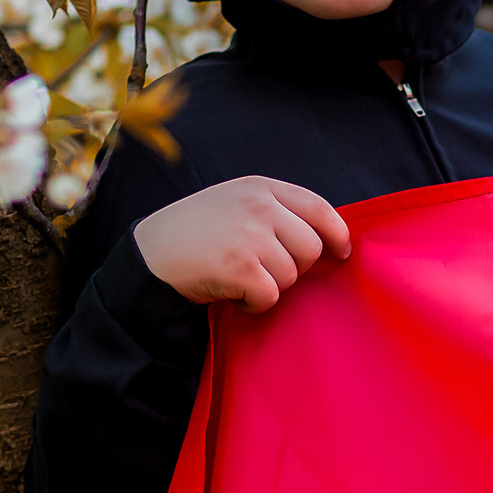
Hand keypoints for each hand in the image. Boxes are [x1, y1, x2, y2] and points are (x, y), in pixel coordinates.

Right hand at [133, 177, 352, 311]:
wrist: (151, 255)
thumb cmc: (196, 232)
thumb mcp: (235, 202)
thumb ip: (275, 211)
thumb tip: (325, 240)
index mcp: (261, 188)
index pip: (319, 208)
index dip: (337, 234)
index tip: (341, 252)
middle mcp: (259, 207)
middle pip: (310, 248)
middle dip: (293, 267)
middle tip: (262, 269)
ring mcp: (250, 236)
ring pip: (291, 275)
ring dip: (269, 286)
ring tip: (240, 277)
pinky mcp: (240, 267)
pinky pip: (270, 296)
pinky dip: (253, 303)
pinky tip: (232, 292)